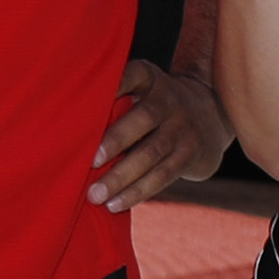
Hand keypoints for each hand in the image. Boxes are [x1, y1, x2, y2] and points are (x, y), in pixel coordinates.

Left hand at [91, 57, 233, 208]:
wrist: (211, 115)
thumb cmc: (153, 106)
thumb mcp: (141, 89)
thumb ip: (114, 100)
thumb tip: (67, 131)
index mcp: (150, 79)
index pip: (133, 75)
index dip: (116, 83)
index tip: (91, 96)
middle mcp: (169, 100)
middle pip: (144, 118)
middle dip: (116, 140)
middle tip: (91, 162)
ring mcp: (182, 128)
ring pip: (152, 154)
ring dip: (122, 176)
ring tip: (96, 195)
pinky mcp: (189, 155)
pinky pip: (162, 176)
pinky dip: (137, 192)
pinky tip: (115, 204)